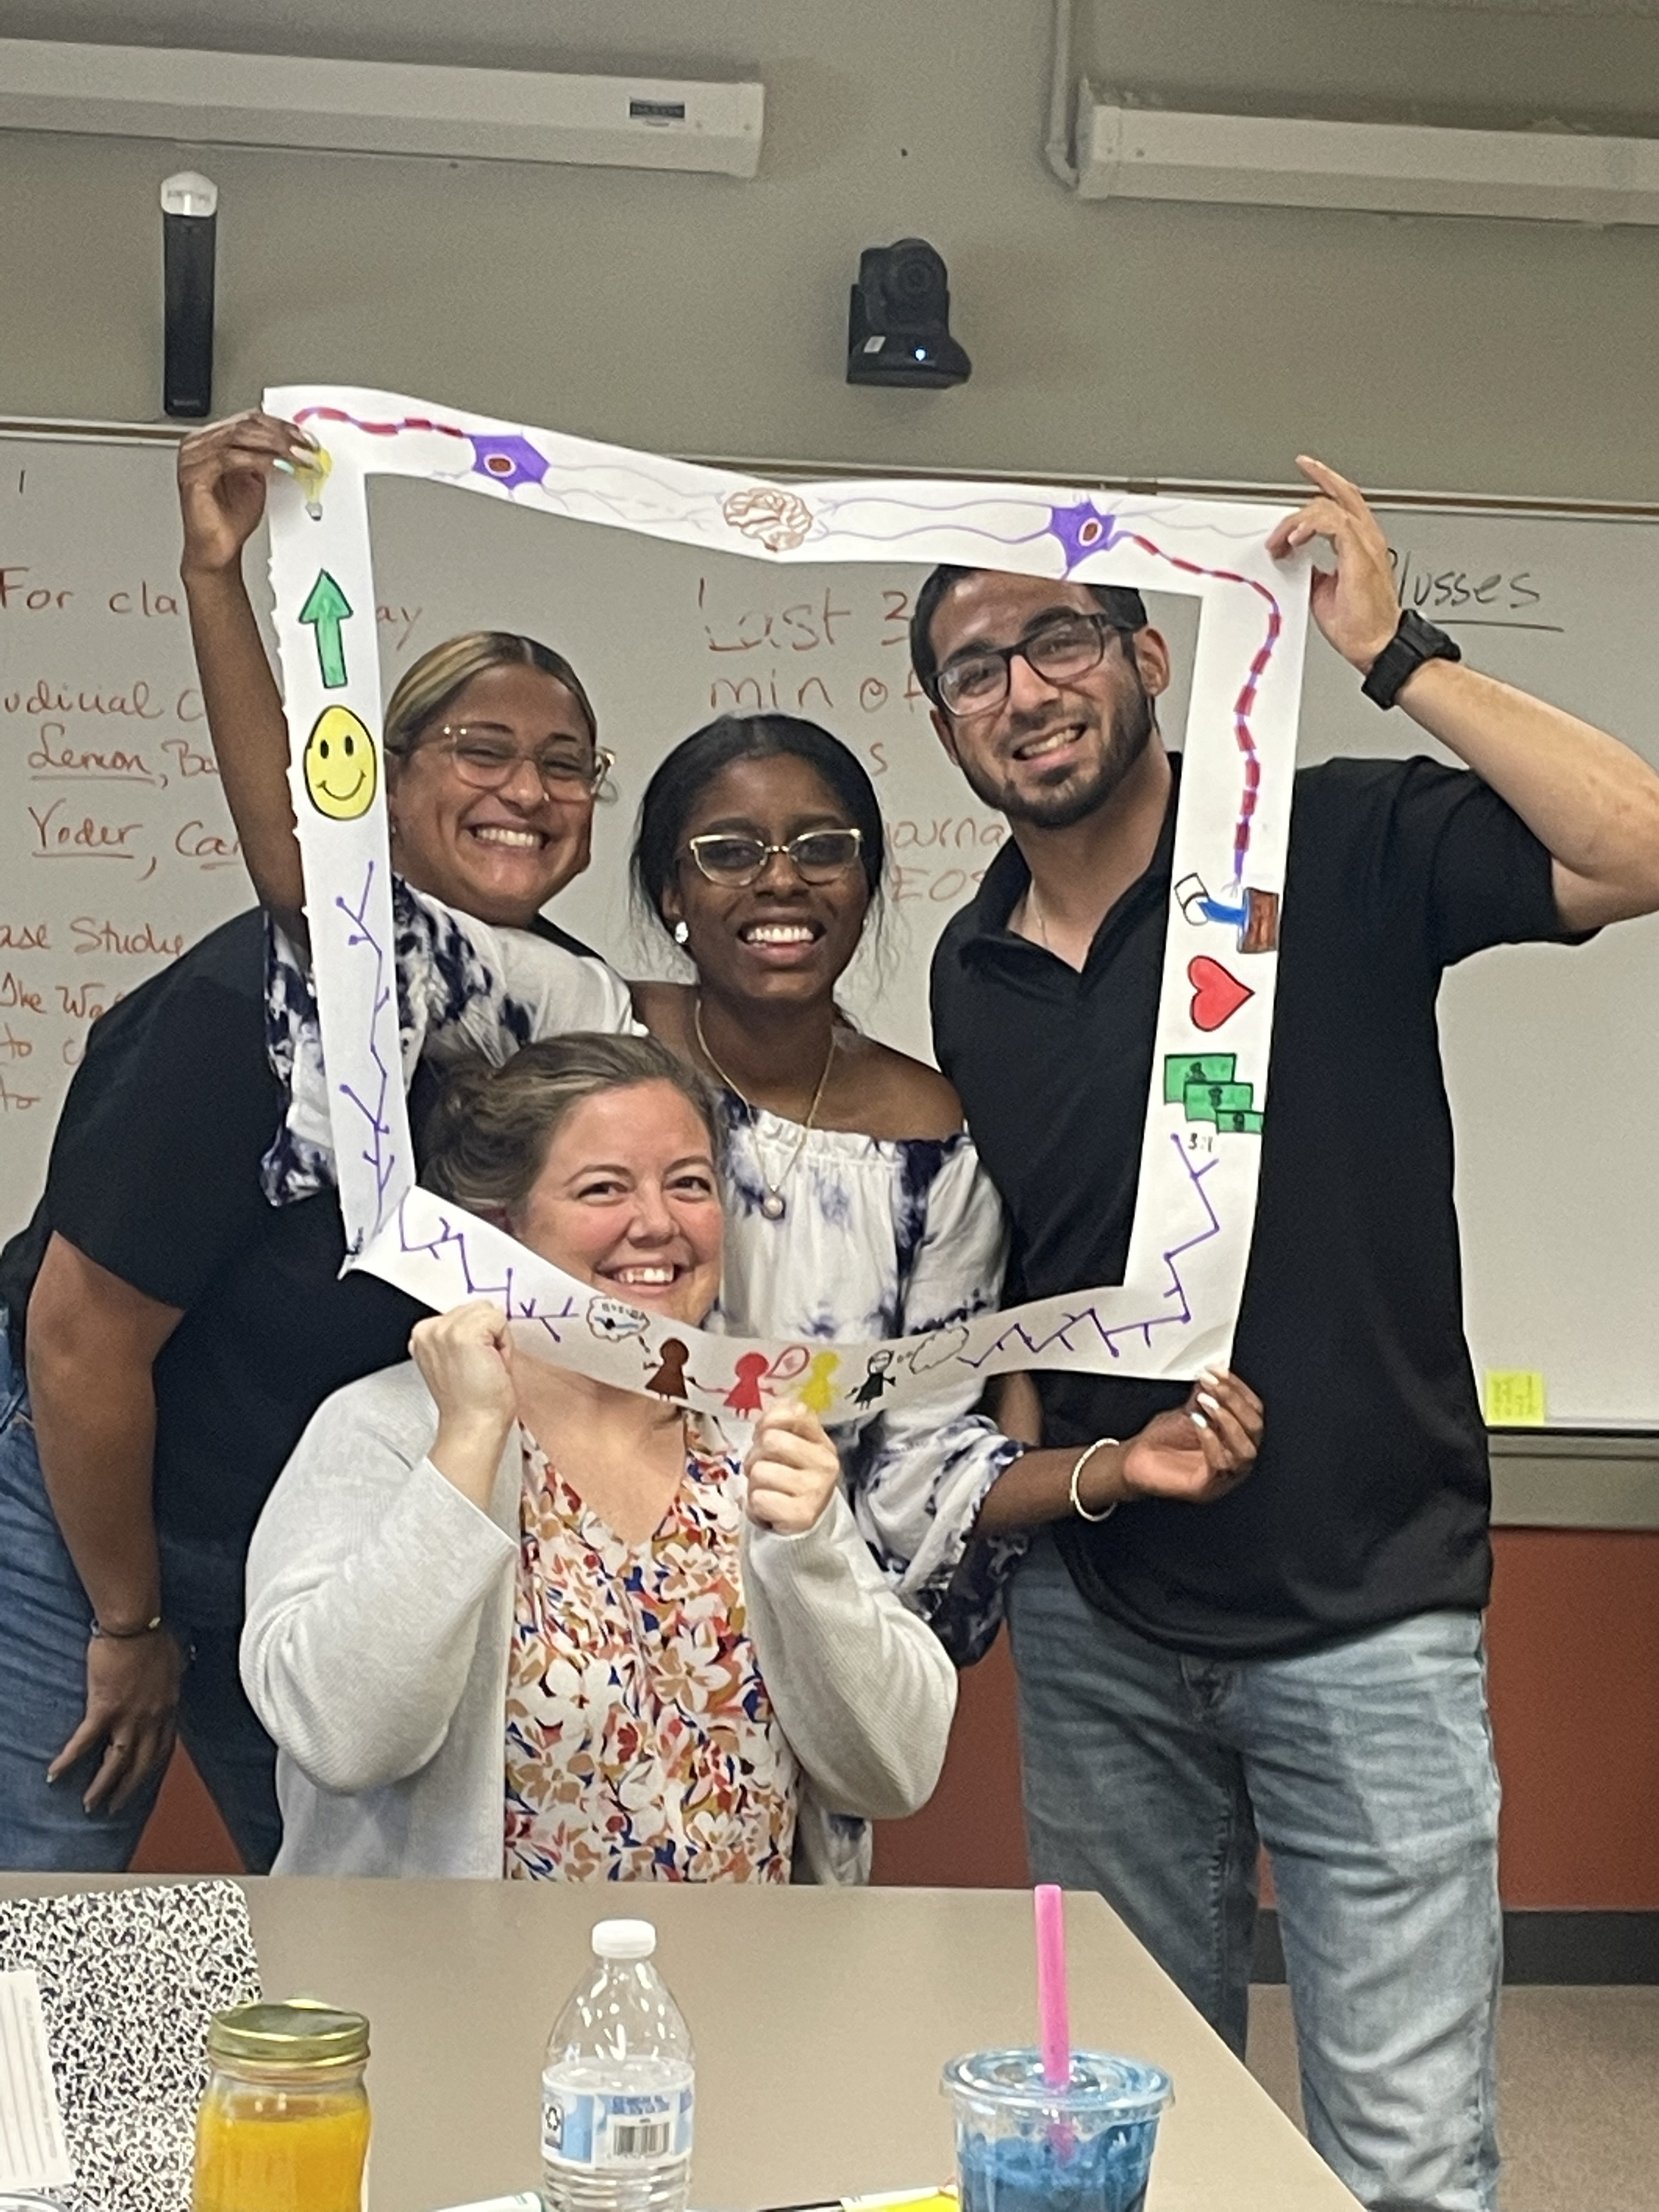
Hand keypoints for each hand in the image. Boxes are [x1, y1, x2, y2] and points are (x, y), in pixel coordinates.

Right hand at [48, 1627, 182, 1812]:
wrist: (137, 1624)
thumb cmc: (155, 1634)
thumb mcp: (175, 1659)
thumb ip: (173, 1674)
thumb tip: (176, 1670)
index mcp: (168, 1707)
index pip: (164, 1748)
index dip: (154, 1769)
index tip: (145, 1783)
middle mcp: (152, 1717)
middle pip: (142, 1764)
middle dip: (128, 1789)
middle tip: (116, 1808)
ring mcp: (129, 1716)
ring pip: (116, 1761)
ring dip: (102, 1786)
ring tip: (90, 1804)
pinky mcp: (104, 1708)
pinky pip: (84, 1742)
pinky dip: (69, 1760)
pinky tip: (56, 1774)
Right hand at [177, 410, 317, 578]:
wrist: (218, 548)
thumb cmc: (232, 518)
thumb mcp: (258, 479)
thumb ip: (269, 458)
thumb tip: (296, 445)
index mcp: (211, 439)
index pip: (248, 419)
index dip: (280, 425)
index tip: (305, 437)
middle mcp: (198, 444)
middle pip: (245, 425)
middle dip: (282, 435)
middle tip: (307, 447)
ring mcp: (192, 457)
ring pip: (239, 436)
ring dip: (275, 446)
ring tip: (298, 457)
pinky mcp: (193, 475)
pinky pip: (230, 458)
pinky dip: (259, 460)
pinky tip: (278, 466)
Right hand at [410, 1301, 518, 1449]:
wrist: (473, 1426)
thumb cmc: (472, 1401)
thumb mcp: (456, 1360)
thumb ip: (459, 1336)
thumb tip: (484, 1316)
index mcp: (423, 1335)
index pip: (465, 1312)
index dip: (479, 1337)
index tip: (471, 1364)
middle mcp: (428, 1329)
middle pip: (478, 1308)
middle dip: (488, 1335)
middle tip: (482, 1367)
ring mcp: (444, 1330)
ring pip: (489, 1313)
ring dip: (497, 1339)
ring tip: (487, 1366)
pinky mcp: (463, 1334)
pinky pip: (499, 1320)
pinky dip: (505, 1343)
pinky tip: (493, 1365)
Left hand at [744, 1398, 840, 1534]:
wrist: (807, 1523)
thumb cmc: (792, 1478)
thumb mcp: (794, 1447)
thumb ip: (782, 1424)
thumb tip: (767, 1417)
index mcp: (822, 1442)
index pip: (796, 1413)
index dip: (769, 1421)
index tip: (763, 1436)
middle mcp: (825, 1463)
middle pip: (770, 1440)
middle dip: (755, 1456)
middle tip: (761, 1470)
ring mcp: (816, 1490)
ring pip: (759, 1471)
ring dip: (753, 1483)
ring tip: (766, 1490)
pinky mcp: (802, 1515)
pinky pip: (758, 1499)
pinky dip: (755, 1505)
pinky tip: (767, 1508)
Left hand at [1118, 1367, 1263, 1506]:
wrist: (1133, 1464)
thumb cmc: (1160, 1444)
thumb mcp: (1188, 1412)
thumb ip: (1205, 1397)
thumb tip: (1215, 1375)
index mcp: (1234, 1440)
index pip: (1253, 1412)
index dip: (1239, 1389)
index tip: (1220, 1372)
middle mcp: (1234, 1459)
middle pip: (1255, 1429)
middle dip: (1235, 1401)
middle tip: (1214, 1385)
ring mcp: (1222, 1477)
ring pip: (1246, 1451)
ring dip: (1228, 1420)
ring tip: (1206, 1402)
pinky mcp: (1205, 1488)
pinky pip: (1220, 1466)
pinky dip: (1212, 1440)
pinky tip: (1199, 1422)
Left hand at [1266, 456, 1400, 672]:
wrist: (1377, 644)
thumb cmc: (1359, 625)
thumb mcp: (1323, 590)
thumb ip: (1312, 568)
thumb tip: (1294, 561)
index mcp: (1362, 545)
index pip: (1345, 503)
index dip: (1327, 483)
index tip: (1309, 469)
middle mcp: (1368, 540)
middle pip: (1344, 494)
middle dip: (1321, 477)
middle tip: (1304, 466)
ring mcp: (1366, 546)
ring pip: (1332, 507)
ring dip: (1300, 519)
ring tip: (1282, 538)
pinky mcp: (1360, 557)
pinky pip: (1334, 524)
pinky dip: (1311, 526)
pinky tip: (1295, 539)